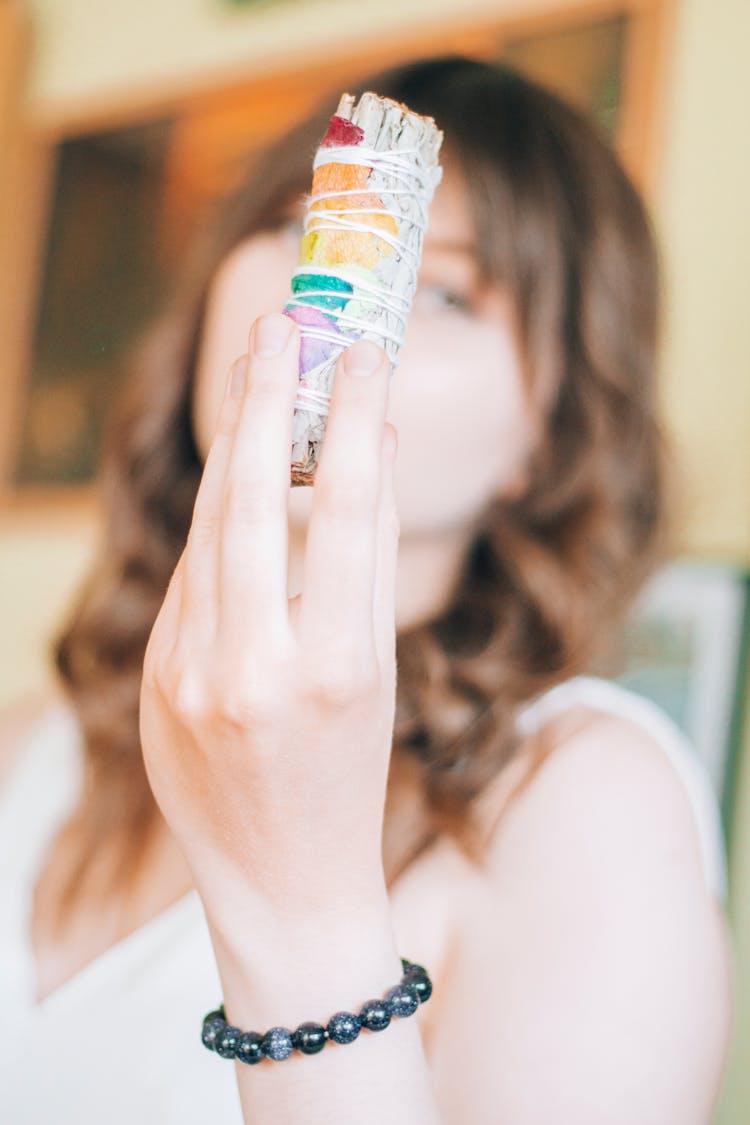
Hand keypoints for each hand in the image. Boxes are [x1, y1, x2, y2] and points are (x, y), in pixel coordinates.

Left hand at [139, 313, 398, 929]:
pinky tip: (237, 477)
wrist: (282, 879)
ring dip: (233, 446)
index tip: (362, 354)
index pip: (347, 513)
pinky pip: (188, 577)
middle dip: (266, 400)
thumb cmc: (351, 771)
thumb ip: (368, 559)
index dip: (353, 420)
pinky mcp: (153, 679)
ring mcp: (189, 675)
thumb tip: (365, 447)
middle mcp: (254, 666)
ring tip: (257, 377)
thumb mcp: (378, 668)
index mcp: (336, 667)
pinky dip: (217, 520)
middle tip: (282, 325)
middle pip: (252, 501)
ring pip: (209, 528)